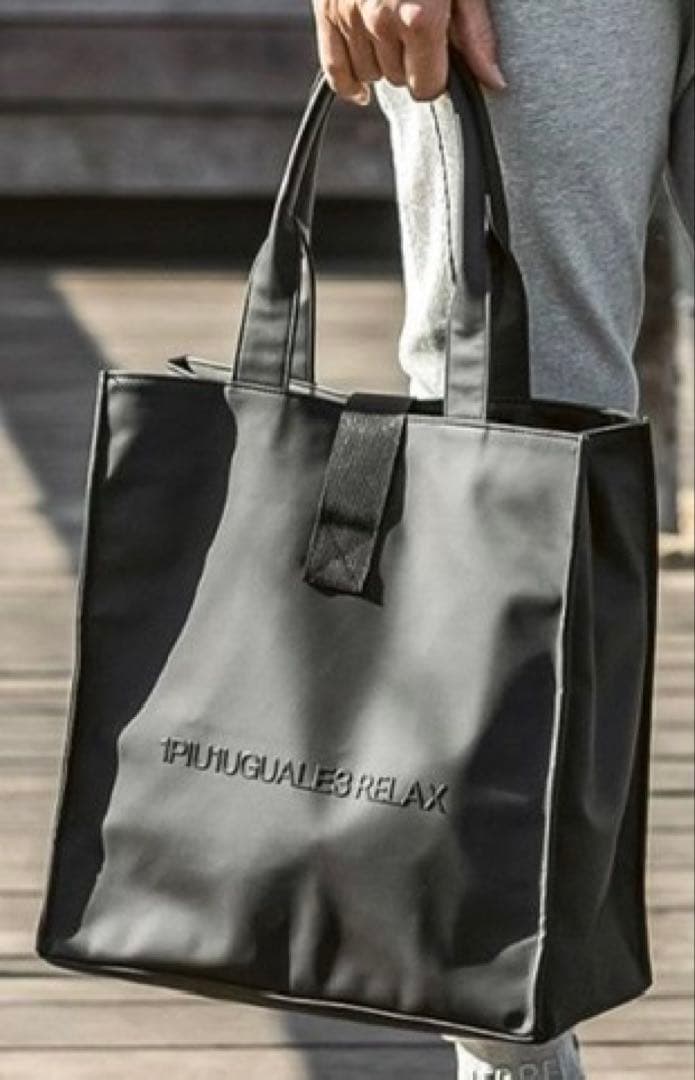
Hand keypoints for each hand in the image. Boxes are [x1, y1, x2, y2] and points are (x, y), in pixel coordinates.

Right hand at [312, 0, 505, 105]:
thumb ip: (476, 32)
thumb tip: (493, 80)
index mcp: (418, 16)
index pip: (427, 86)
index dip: (437, 76)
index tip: (441, 60)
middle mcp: (380, 20)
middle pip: (399, 80)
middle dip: (412, 63)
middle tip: (419, 33)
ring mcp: (349, 16)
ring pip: (370, 74)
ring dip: (384, 62)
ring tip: (395, 34)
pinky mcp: (326, 9)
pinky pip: (334, 68)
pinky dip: (349, 82)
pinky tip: (362, 90)